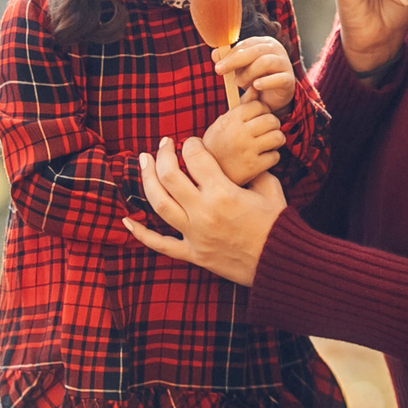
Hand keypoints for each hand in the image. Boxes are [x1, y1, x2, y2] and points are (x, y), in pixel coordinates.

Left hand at [124, 136, 285, 285]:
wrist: (281, 264)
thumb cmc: (278, 226)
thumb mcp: (271, 190)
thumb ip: (254, 172)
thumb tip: (244, 160)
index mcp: (223, 192)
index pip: (195, 157)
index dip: (191, 144)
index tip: (192, 143)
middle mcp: (204, 211)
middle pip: (169, 176)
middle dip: (163, 154)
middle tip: (164, 145)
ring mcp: (195, 234)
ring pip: (158, 204)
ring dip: (147, 180)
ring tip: (144, 163)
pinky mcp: (193, 254)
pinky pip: (161, 244)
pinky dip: (141, 234)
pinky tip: (127, 220)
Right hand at [200, 99, 283, 185]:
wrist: (207, 174)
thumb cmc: (218, 145)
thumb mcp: (224, 123)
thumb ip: (242, 105)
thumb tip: (256, 87)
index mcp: (230, 120)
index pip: (258, 106)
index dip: (263, 111)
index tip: (259, 118)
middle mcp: (239, 133)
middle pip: (271, 120)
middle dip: (273, 125)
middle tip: (267, 131)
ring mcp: (247, 150)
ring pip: (277, 137)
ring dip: (276, 140)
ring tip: (269, 143)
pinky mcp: (254, 167)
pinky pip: (275, 156)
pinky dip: (272, 157)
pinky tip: (264, 157)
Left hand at [216, 35, 297, 111]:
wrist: (273, 98)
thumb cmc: (257, 78)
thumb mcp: (241, 69)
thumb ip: (229, 61)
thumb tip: (215, 54)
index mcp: (263, 43)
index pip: (245, 44)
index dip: (230, 55)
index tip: (218, 66)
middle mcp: (276, 49)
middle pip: (254, 51)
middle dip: (235, 61)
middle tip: (220, 72)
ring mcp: (285, 63)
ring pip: (265, 62)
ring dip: (248, 73)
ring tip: (240, 83)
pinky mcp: (289, 80)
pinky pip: (278, 79)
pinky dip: (265, 82)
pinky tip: (255, 86)